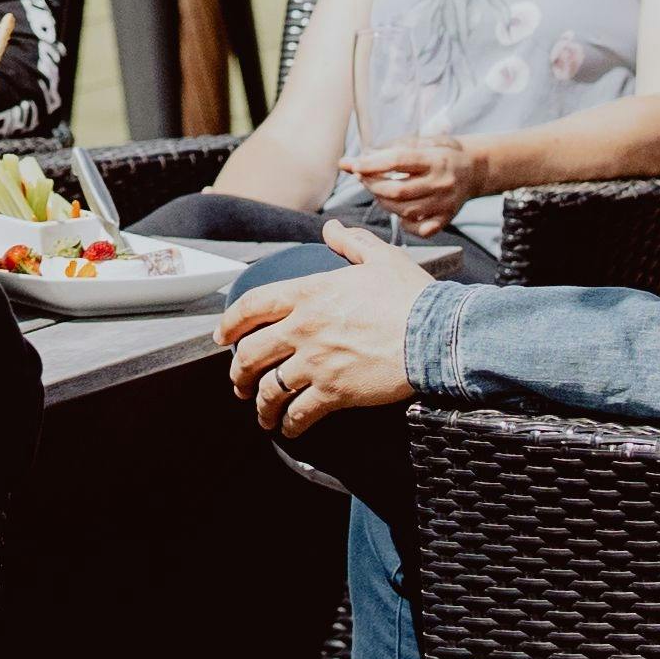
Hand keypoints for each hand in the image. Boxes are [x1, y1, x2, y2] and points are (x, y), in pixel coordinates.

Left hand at [216, 222, 432, 434]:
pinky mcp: (334, 392)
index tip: (222, 337)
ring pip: (271, 388)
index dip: (230, 323)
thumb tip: (332, 230)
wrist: (437, 335)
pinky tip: (289, 429)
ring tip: (262, 413)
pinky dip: (290, 424)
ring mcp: (316, 362)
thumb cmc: (411, 296)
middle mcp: (303, 328)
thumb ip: (350, 243)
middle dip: (239, 372)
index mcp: (308, 293)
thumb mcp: (379, 258)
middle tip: (238, 382)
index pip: (252, 306)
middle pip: (252, 353)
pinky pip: (300, 413)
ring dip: (260, 404)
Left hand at [343, 138, 478, 234]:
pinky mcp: (446, 219)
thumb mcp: (418, 142)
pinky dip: (404, 224)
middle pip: (398, 190)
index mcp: (434, 159)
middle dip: (373, 185)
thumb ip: (385, 150)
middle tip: (362, 178)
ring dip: (383, 203)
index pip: (398, 161)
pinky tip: (399, 211)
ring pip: (405, 211)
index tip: (354, 166)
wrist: (475, 169)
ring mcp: (445, 204)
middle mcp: (441, 183)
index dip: (372, 164)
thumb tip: (347, 163)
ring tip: (378, 191)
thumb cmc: (440, 152)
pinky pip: (420, 230)